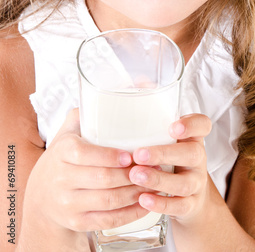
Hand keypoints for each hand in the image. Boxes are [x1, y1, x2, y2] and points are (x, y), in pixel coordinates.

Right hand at [23, 109, 148, 232]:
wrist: (42, 194)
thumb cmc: (63, 157)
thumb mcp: (67, 131)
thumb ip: (86, 113)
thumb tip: (120, 89)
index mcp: (62, 152)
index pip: (85, 154)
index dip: (109, 156)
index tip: (129, 156)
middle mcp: (62, 179)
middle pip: (102, 179)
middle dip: (132, 175)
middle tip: (153, 168)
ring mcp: (68, 203)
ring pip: (108, 200)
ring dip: (135, 193)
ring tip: (155, 183)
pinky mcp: (77, 222)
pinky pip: (107, 220)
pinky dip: (130, 214)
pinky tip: (144, 203)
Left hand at [129, 114, 211, 225]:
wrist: (190, 194)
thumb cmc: (170, 159)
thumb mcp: (167, 140)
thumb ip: (154, 125)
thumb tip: (125, 106)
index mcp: (193, 138)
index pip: (202, 125)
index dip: (191, 125)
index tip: (173, 127)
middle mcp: (198, 158)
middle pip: (192, 154)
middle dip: (164, 154)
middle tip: (139, 155)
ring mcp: (197, 182)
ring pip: (184, 182)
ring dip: (158, 179)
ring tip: (135, 176)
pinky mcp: (191, 204)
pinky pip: (180, 206)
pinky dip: (161, 203)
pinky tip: (143, 199)